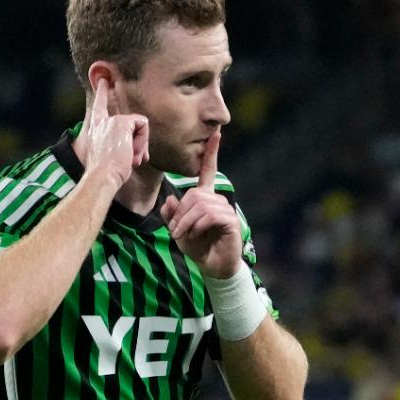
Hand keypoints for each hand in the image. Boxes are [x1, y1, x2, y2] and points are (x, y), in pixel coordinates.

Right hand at [74, 78, 147, 188]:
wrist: (102, 176)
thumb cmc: (106, 173)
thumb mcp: (109, 156)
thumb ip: (119, 148)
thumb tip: (138, 155)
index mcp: (95, 129)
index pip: (98, 106)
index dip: (101, 92)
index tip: (103, 80)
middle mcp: (102, 121)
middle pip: (126, 117)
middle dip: (137, 138)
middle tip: (134, 149)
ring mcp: (112, 120)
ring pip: (138, 126)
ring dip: (140, 145)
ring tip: (131, 158)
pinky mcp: (123, 122)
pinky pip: (143, 125)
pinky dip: (143, 141)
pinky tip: (134, 153)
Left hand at [159, 128, 242, 277]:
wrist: (213, 266)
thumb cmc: (198, 247)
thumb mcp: (178, 230)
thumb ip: (171, 215)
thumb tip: (169, 200)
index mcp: (206, 198)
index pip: (208, 171)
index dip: (212, 153)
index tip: (216, 133)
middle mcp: (217, 201)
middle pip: (194, 194)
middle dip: (181, 212)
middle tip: (175, 230)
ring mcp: (225, 210)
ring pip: (201, 205)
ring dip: (187, 221)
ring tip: (183, 235)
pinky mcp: (230, 221)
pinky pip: (210, 215)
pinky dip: (197, 225)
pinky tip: (195, 234)